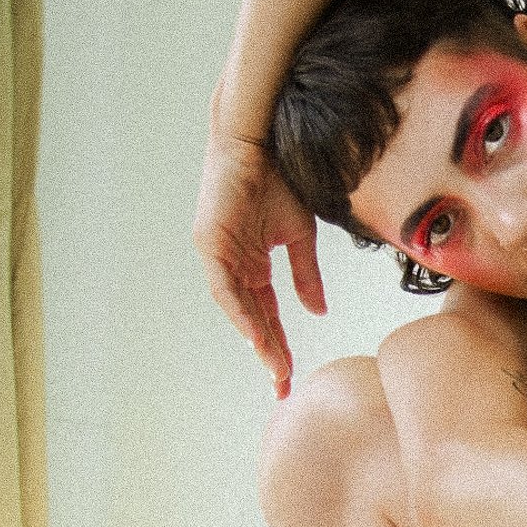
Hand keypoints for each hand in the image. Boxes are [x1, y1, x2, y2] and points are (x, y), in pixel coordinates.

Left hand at [195, 88, 327, 397]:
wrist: (260, 140)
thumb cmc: (278, 179)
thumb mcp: (299, 236)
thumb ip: (305, 275)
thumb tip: (317, 312)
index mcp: (253, 266)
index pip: (267, 314)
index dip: (279, 345)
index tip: (291, 377)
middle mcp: (233, 266)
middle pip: (252, 318)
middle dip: (268, 352)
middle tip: (282, 386)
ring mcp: (219, 256)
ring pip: (238, 308)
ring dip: (256, 338)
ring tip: (275, 365)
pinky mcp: (210, 242)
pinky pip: (225, 286)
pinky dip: (240, 311)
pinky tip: (255, 333)